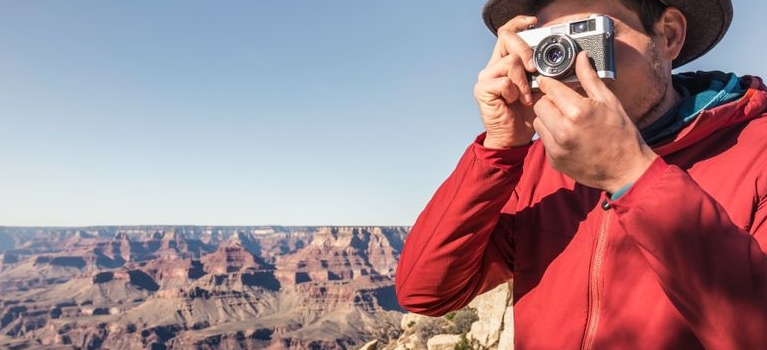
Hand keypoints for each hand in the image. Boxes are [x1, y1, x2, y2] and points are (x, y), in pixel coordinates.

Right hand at [474, 16, 539, 148]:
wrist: (513, 138)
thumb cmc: (527, 115)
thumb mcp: (543, 89)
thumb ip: (549, 74)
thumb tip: (572, 61)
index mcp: (507, 61)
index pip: (508, 32)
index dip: (519, 23)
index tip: (534, 23)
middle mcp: (494, 66)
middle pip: (507, 38)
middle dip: (526, 50)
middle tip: (534, 68)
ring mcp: (486, 77)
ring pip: (510, 62)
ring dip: (524, 80)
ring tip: (526, 96)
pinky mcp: (482, 90)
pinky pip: (504, 82)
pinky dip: (514, 92)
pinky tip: (516, 102)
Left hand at [532, 52, 656, 193]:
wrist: (626, 170)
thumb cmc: (621, 134)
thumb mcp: (609, 102)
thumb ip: (589, 78)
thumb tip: (581, 57)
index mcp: (578, 112)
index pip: (550, 88)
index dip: (551, 83)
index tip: (552, 82)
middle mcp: (564, 131)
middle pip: (540, 105)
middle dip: (549, 101)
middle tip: (564, 104)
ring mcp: (557, 148)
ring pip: (538, 122)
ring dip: (548, 119)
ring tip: (567, 121)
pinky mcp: (554, 160)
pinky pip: (543, 140)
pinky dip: (552, 136)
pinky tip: (569, 136)